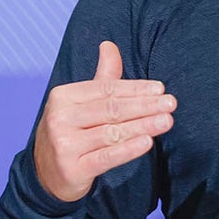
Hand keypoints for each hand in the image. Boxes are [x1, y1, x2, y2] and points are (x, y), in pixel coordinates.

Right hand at [33, 41, 175, 201]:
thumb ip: (102, 77)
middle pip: (111, 109)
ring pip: (112, 133)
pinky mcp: (72, 169)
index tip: (160, 88)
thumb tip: (109, 44)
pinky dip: (128, 149)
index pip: (106, 89)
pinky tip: (147, 142)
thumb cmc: (73, 130)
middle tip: (171, 103)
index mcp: (63, 96)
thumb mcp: (83, 101)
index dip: (135, 88)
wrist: (47, 173)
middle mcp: (60, 119)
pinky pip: (106, 157)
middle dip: (145, 105)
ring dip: (143, 126)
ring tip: (167, 121)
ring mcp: (64, 145)